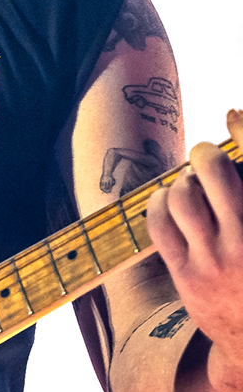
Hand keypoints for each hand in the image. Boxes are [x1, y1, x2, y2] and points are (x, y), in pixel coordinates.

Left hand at [147, 110, 242, 391]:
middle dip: (207, 155)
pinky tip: (169, 203)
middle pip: (216, 171)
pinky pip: (160, 223)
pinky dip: (160, 203)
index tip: (232, 115)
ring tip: (191, 186)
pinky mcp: (189, 275)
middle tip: (206, 156)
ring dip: (183, 182)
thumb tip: (230, 116)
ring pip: (184, 195)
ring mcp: (219, 259)